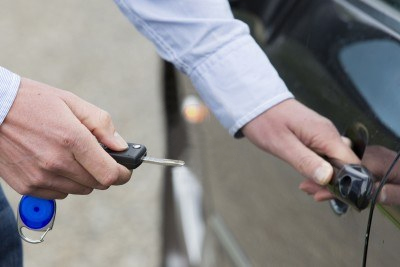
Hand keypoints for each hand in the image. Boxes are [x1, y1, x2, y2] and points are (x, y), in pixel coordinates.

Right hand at [0, 78, 131, 198]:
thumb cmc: (34, 102)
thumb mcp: (73, 103)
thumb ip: (102, 126)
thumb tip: (121, 147)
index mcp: (72, 139)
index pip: (109, 173)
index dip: (122, 173)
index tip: (125, 170)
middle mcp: (57, 162)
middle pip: (97, 184)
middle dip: (103, 172)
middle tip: (96, 157)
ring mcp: (40, 177)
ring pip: (79, 190)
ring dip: (83, 178)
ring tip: (70, 156)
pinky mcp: (27, 186)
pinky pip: (58, 194)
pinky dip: (63, 183)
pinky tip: (54, 163)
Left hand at [242, 99, 359, 184]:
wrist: (256, 102)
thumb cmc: (265, 121)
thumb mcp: (282, 145)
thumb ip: (305, 161)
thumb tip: (327, 178)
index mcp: (325, 134)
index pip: (352, 163)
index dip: (346, 182)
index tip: (327, 193)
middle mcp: (329, 134)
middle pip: (346, 165)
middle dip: (334, 183)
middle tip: (312, 193)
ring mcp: (323, 135)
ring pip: (336, 162)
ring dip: (325, 178)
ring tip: (306, 187)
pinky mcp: (316, 137)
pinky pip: (325, 156)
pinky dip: (319, 169)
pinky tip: (307, 176)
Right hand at [301, 145, 399, 205]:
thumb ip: (389, 193)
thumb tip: (371, 193)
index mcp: (379, 161)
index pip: (350, 169)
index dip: (333, 179)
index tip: (318, 188)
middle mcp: (371, 156)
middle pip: (342, 166)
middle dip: (324, 178)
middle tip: (306, 188)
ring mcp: (370, 157)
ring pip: (343, 166)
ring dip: (328, 177)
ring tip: (310, 188)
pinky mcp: (370, 161)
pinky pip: (349, 167)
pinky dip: (337, 175)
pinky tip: (327, 183)